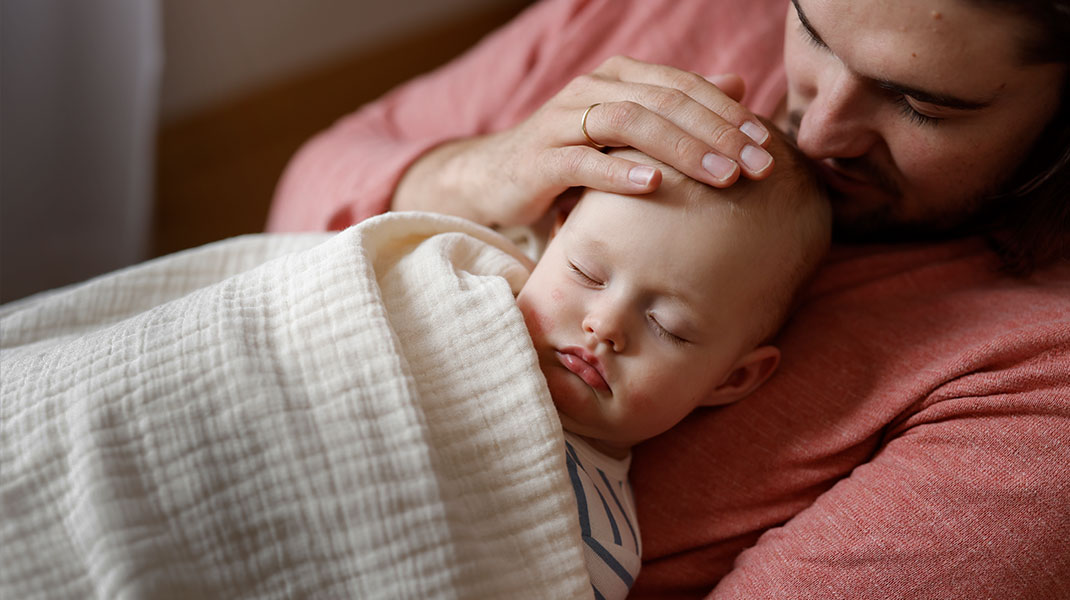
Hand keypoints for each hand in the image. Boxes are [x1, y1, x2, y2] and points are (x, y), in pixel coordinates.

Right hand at [393, 55, 774, 226]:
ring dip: (682, 149)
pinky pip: (583, 160)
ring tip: (722, 177)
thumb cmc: (572, 156)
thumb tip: (739, 82)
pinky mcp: (540, 158)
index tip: (769, 147)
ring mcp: (563, 120)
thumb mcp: (628, 133)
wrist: (497, 178)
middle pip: (666, 101)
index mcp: (620, 78)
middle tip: (759, 167)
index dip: (730, 113)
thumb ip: (678, 107)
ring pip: (630, 122)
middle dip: (719, 133)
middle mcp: (593, 88)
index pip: (686, 87)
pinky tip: (654, 185)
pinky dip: (620, 171)